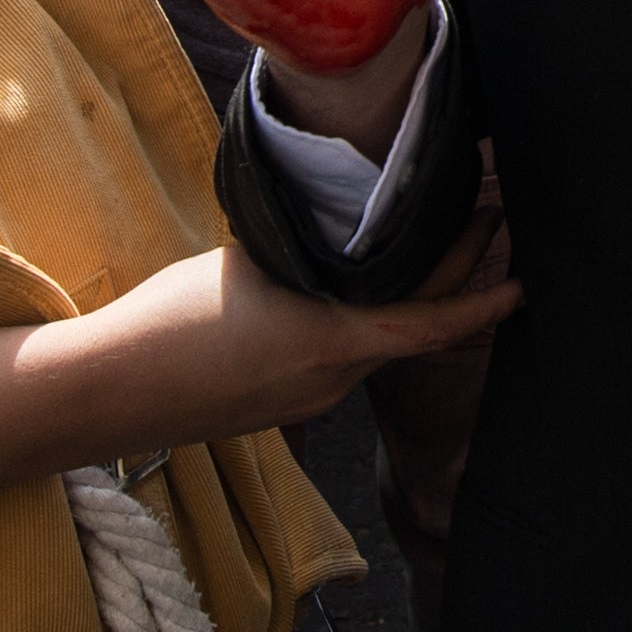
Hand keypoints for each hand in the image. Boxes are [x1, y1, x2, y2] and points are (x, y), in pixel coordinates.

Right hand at [108, 221, 520, 443]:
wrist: (109, 391)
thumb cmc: (170, 320)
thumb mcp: (248, 263)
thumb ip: (304, 251)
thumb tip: (332, 229)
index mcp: (332, 342)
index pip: (432, 323)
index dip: (483, 302)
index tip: (522, 282)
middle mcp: (333, 380)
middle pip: (411, 328)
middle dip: (453, 280)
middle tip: (481, 221)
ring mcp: (308, 401)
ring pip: (374, 345)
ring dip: (402, 302)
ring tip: (414, 248)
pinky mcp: (282, 409)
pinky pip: (338, 362)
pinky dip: (357, 326)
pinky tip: (339, 296)